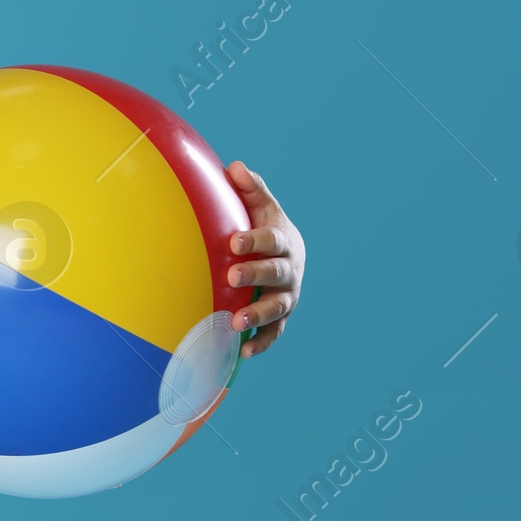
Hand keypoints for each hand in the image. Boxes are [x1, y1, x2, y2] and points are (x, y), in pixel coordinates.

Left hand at [224, 163, 303, 358]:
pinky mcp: (281, 319)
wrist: (287, 258)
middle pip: (276, 273)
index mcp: (283, 241)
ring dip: (258, 315)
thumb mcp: (261, 208)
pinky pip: (274, 334)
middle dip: (255, 274)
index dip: (254, 240)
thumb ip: (250, 190)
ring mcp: (287, 296)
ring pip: (277, 307)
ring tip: (235, 322)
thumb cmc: (264, 229)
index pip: (271, 239)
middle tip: (231, 276)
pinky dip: (261, 343)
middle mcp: (289, 271)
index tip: (233, 241)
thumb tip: (234, 167)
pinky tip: (242, 353)